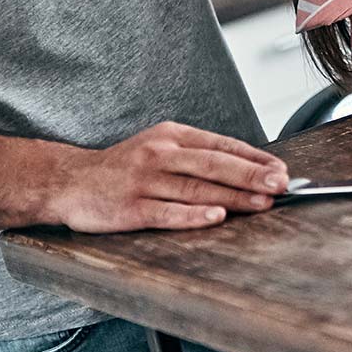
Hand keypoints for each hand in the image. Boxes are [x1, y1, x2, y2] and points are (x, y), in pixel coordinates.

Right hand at [51, 121, 289, 231]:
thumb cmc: (123, 168)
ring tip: (262, 202)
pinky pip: (167, 212)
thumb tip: (246, 169)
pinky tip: (216, 216)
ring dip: (233, 195)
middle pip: (213, 164)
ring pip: (196, 187)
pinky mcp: (130, 209)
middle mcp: (159, 154)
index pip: (221, 145)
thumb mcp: (159, 147)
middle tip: (281, 184)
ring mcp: (144, 181)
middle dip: (252, 174)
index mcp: (171, 136)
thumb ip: (195, 155)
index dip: (254, 158)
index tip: (280, 169)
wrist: (70, 181)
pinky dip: (193, 214)